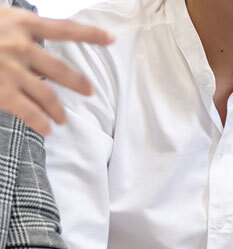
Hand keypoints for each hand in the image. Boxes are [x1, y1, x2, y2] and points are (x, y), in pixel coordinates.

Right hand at [0, 6, 112, 134]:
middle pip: (61, 70)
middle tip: (89, 91)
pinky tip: (46, 129)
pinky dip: (40, 123)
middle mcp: (20, 46)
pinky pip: (29, 112)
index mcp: (20, 23)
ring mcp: (11, 70)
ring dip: (58, 110)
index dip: (90, 34)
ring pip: (48, 96)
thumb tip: (31, 38)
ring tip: (61, 119)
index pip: (64, 28)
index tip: (111, 39)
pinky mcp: (2, 91)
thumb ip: (15, 28)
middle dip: (78, 83)